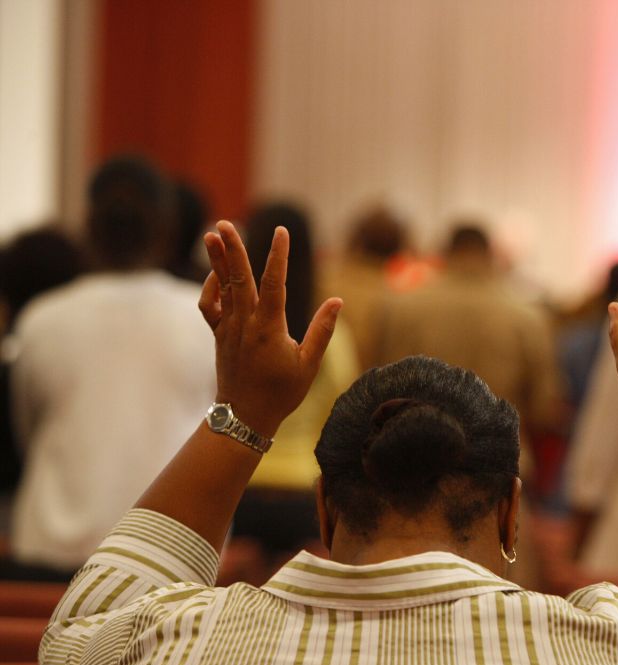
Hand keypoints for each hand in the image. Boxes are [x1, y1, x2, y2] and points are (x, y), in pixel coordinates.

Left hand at [199, 220, 341, 435]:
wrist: (245, 416)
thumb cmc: (282, 392)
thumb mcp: (309, 365)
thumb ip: (322, 330)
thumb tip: (337, 301)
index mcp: (269, 328)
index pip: (273, 283)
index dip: (277, 255)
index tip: (280, 230)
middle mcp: (245, 323)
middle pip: (238, 278)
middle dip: (233, 248)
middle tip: (225, 224)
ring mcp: (228, 328)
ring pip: (221, 286)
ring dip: (217, 259)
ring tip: (212, 234)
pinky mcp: (219, 334)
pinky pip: (210, 305)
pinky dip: (211, 287)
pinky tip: (218, 274)